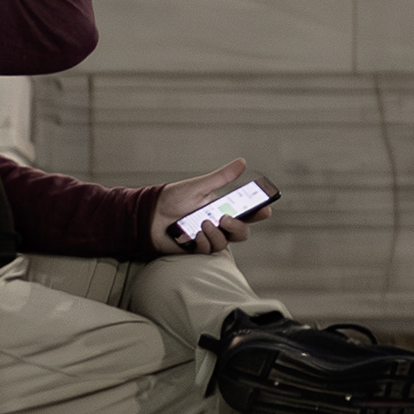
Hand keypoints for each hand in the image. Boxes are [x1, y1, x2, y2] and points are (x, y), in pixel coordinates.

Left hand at [149, 159, 271, 255]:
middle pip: (241, 233)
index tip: (265, 210)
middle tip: (225, 218)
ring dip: (216, 234)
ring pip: (224, 243)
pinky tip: (195, 235)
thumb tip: (242, 162)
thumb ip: (221, 177)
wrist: (148, 215)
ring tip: (202, 224)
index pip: (247, 213)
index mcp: (222, 209)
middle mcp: (217, 225)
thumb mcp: (199, 186)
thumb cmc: (172, 199)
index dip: (259, 213)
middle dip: (238, 227)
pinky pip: (207, 250)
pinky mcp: (195, 249)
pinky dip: (203, 242)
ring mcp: (207, 238)